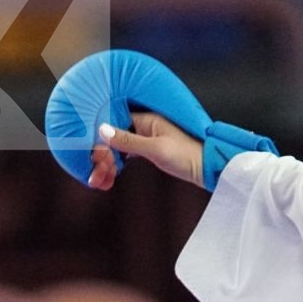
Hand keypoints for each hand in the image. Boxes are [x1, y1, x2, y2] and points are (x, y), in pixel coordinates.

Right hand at [88, 111, 204, 190]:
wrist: (209, 168)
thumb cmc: (188, 156)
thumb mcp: (155, 149)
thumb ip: (128, 141)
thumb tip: (103, 130)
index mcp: (147, 119)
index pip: (115, 123)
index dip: (101, 139)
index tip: (93, 155)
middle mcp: (145, 126)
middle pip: (114, 139)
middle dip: (102, 158)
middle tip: (95, 176)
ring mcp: (147, 139)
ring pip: (119, 150)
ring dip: (108, 165)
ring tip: (99, 182)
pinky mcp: (150, 151)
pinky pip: (127, 156)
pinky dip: (117, 166)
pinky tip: (110, 177)